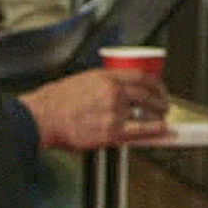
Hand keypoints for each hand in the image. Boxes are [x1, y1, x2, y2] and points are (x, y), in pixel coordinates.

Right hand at [17, 68, 168, 152]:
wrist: (43, 117)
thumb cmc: (56, 101)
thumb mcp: (82, 80)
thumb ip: (102, 84)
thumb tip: (117, 89)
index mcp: (104, 76)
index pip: (140, 76)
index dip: (155, 82)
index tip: (159, 87)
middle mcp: (112, 92)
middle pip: (147, 93)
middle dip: (160, 99)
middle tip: (164, 103)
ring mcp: (114, 111)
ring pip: (146, 111)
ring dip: (159, 114)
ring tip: (162, 117)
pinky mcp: (112, 131)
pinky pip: (141, 130)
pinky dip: (155, 130)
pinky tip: (162, 129)